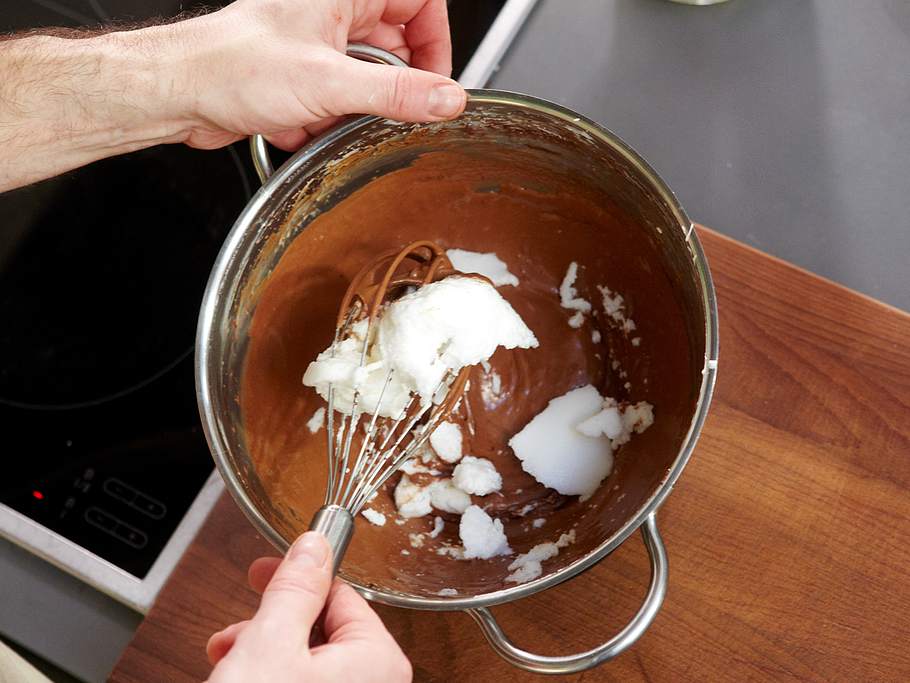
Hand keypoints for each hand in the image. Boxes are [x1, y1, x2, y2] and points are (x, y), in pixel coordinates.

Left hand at [166, 0, 464, 149]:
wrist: (181, 93)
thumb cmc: (232, 66)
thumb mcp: (330, 82)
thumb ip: (396, 92)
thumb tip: (447, 98)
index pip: (420, 4)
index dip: (435, 43)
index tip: (434, 82)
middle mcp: (332, 13)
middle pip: (395, 49)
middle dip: (385, 88)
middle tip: (377, 110)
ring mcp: (318, 46)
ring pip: (366, 81)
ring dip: (351, 110)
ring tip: (325, 117)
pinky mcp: (303, 76)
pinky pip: (337, 102)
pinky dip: (324, 120)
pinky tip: (298, 123)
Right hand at [206, 532, 411, 681]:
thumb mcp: (271, 644)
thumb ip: (295, 588)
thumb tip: (313, 546)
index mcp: (380, 660)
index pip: (340, 594)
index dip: (296, 576)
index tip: (264, 569)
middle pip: (324, 627)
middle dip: (274, 618)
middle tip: (241, 618)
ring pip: (311, 658)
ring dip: (265, 648)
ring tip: (228, 654)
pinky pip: (307, 681)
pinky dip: (274, 673)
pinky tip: (238, 672)